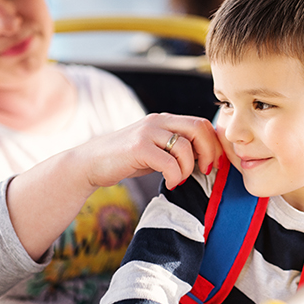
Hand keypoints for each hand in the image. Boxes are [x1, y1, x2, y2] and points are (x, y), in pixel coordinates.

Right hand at [80, 113, 222, 190]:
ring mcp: (147, 132)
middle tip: (206, 170)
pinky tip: (170, 183)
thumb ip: (177, 149)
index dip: (213, 143)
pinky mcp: (138, 147)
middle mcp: (158, 121)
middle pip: (198, 128)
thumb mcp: (156, 150)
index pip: (200, 123)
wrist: (90, 163)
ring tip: (178, 179)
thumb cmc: (126, 160)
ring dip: (188, 169)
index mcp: (165, 120)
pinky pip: (169, 163)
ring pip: (184, 147)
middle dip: (209, 152)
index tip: (213, 163)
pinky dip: (175, 176)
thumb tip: (206, 157)